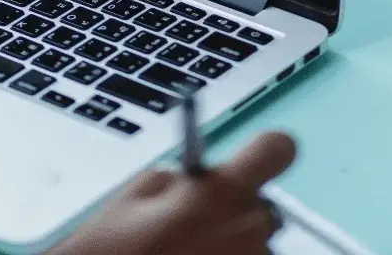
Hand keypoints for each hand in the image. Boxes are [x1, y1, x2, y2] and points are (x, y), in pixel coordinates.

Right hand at [47, 131, 295, 254]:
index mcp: (220, 191)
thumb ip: (179, 178)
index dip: (266, 151)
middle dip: (235, 211)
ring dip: (232, 245)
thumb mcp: (136, 195)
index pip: (277, 148)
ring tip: (189, 252)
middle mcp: (246, 228)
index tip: (254, 158)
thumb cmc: (114, 251)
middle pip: (263, 205)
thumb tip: (195, 181)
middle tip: (195, 225)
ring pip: (256, 244)